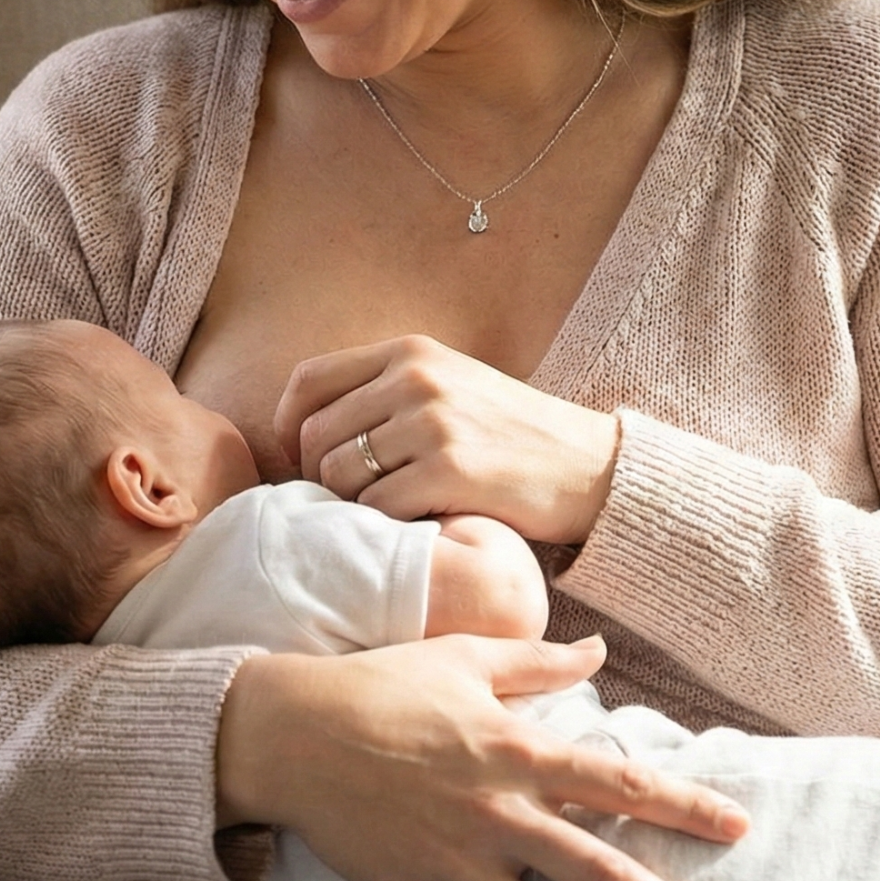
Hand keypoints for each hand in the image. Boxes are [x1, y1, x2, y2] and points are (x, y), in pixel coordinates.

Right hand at [217, 636, 746, 880]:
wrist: (289, 731)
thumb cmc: (379, 686)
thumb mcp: (463, 658)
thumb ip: (538, 662)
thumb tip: (598, 649)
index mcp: (516, 751)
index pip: (616, 780)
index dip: (681, 804)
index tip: (737, 827)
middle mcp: (496, 813)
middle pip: (593, 869)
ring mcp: (454, 861)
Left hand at [275, 335, 620, 544]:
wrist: (591, 466)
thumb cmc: (512, 436)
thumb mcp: (450, 387)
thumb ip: (386, 393)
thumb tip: (305, 429)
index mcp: (410, 353)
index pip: (307, 381)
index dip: (288, 427)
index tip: (300, 459)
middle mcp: (415, 379)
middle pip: (316, 435)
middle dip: (319, 478)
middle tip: (348, 503)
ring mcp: (432, 423)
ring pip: (339, 476)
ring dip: (352, 507)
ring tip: (387, 515)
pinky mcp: (449, 471)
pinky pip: (377, 508)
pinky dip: (384, 528)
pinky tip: (414, 527)